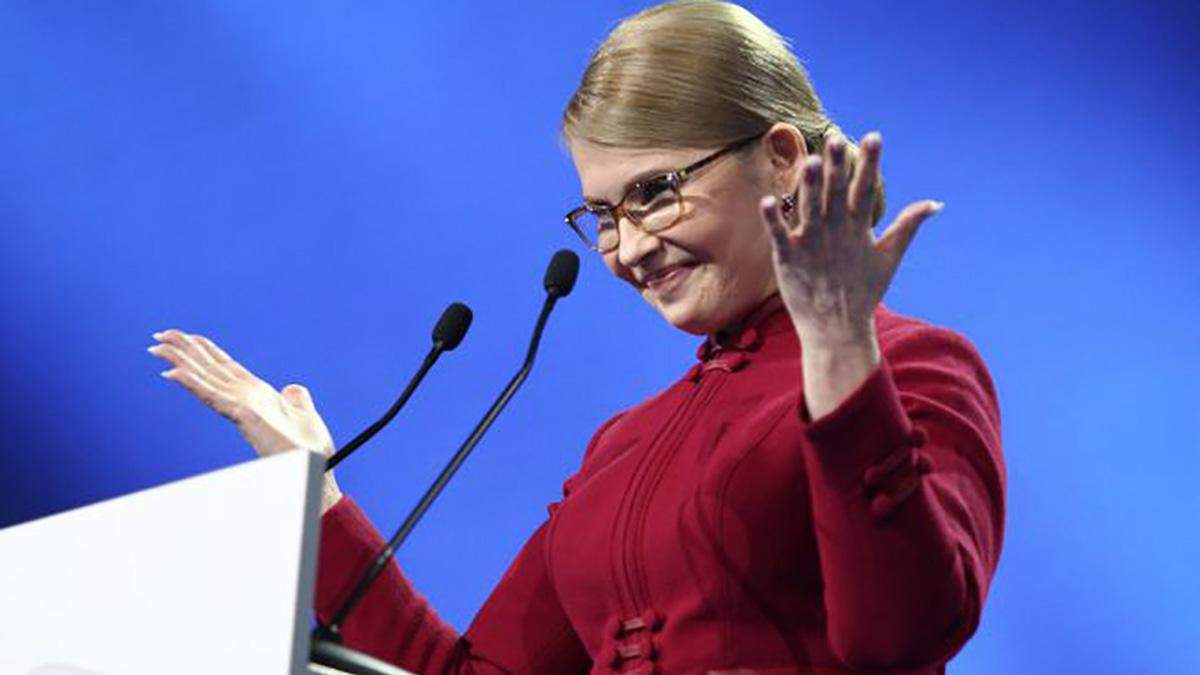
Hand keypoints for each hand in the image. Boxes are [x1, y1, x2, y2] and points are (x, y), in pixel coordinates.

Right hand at [147, 329, 335, 459]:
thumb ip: (296, 398)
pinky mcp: (244, 415)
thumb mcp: (304, 413)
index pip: (225, 367)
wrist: (319, 467)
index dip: (205, 351)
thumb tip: (292, 388)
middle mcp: (245, 398)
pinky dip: (193, 383)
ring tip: (157, 347)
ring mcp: (242, 407)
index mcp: (257, 395)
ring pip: (205, 379)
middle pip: (209, 369)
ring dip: (181, 362)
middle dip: (185, 351)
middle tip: (159, 334)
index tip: (186, 336)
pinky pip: (213, 395)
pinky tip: (173, 372)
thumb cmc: (310, 448)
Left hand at [759, 131, 942, 347]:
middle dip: (838, 167)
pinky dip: (774, 220)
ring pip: (810, 210)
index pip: (866, 190)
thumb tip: (935, 203)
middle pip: (836, 194)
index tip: (874, 136)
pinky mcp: (788, 260)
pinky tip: (768, 201)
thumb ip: (909, 225)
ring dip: (810, 187)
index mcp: (859, 230)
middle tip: (836, 138)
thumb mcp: (890, 257)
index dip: (869, 163)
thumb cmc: (863, 292)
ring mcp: (811, 246)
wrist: (838, 331)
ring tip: (811, 161)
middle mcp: (836, 233)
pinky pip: (780, 236)